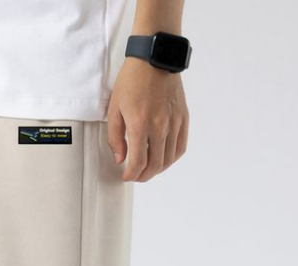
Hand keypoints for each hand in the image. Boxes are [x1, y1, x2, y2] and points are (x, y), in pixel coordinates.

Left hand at [108, 58, 188, 182]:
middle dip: (143, 176)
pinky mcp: (183, 118)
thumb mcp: (114, 108)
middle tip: (135, 175)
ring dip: (157, 169)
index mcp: (140, 124)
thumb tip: (120, 159)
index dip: (131, 175)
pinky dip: (171, 158)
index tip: (125, 176)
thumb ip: (115, 137)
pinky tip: (162, 158)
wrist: (155, 57)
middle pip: (155, 165)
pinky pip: (180, 147)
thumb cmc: (132, 80)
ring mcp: (174, 122)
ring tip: (147, 168)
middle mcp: (160, 126)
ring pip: (168, 159)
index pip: (138, 163)